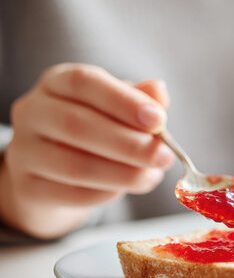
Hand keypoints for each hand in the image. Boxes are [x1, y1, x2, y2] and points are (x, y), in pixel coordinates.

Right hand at [0, 63, 173, 237]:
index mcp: (56, 82)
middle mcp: (32, 112)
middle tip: (165, 156)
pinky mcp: (28, 188)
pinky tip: (130, 188)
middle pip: (77, 125)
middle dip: (129, 144)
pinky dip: (108, 193)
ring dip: (124, 173)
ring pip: (75, 166)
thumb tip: (158, 90)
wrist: (55, 173)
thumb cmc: (95, 129)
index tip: (159, 120)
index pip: (83, 82)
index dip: (122, 101)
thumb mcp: (118, 108)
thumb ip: (140, 99)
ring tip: (152, 175)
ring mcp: (24, 151)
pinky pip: (72, 194)